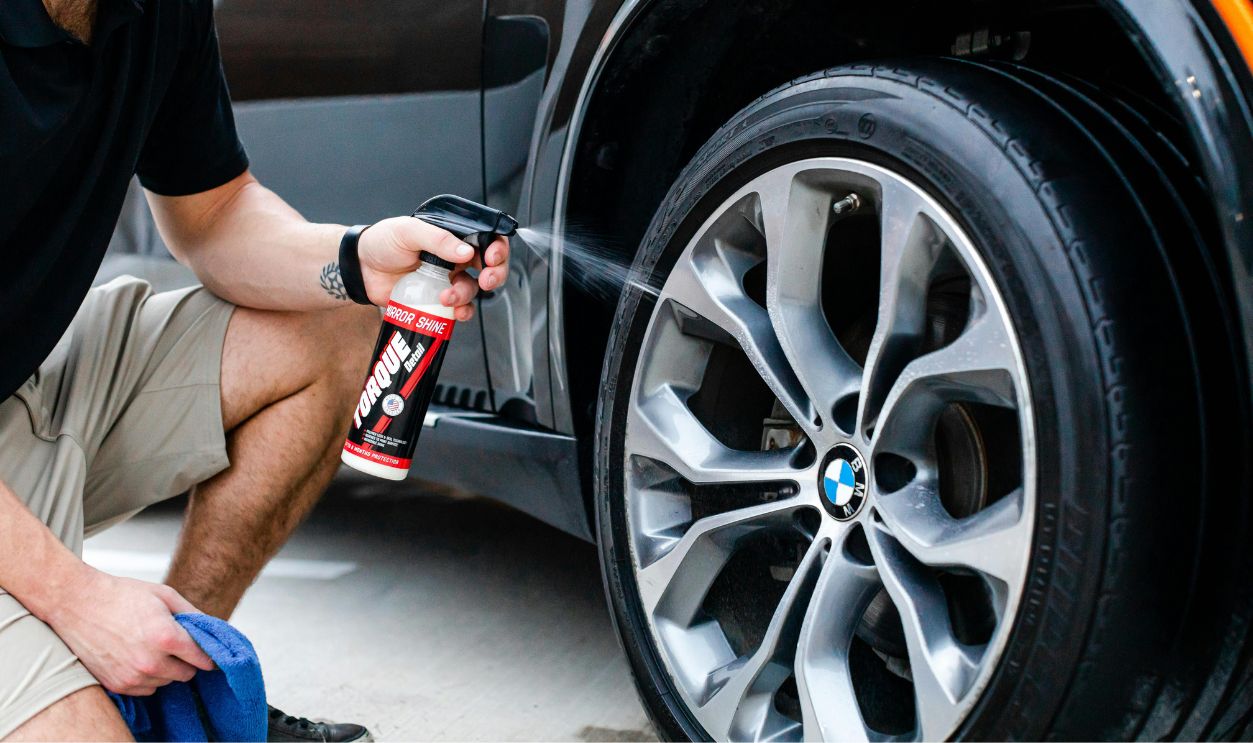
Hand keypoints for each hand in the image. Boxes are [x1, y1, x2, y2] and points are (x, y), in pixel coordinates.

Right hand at [43, 567, 215, 695]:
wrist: (78, 603)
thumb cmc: (121, 595)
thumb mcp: (165, 595)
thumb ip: (193, 614)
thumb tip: (212, 629)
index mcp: (166, 637)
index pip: (203, 659)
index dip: (208, 654)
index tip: (208, 652)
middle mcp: (150, 662)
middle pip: (187, 674)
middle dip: (186, 660)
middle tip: (174, 644)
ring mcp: (132, 676)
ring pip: (166, 682)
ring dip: (166, 669)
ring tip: (150, 646)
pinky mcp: (117, 684)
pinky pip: (146, 689)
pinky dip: (148, 677)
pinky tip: (138, 656)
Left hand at [356, 216, 510, 320]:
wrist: (360, 269)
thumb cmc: (382, 243)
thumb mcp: (408, 231)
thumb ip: (437, 239)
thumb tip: (466, 251)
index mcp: (452, 236)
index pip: (486, 238)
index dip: (497, 248)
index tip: (491, 258)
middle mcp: (455, 258)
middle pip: (489, 266)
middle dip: (495, 274)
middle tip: (486, 280)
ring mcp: (447, 280)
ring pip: (472, 290)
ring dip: (466, 295)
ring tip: (446, 296)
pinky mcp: (437, 300)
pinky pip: (459, 308)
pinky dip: (461, 312)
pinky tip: (453, 312)